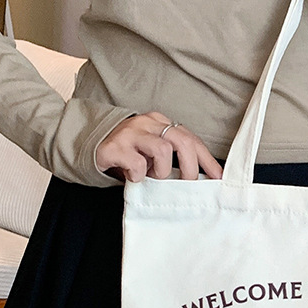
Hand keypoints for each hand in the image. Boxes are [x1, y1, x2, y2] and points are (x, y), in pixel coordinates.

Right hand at [95, 112, 222, 182]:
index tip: (218, 177)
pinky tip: (133, 177)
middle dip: (190, 168)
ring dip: (162, 171)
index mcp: (160, 122)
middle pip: (181, 141)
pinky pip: (137, 164)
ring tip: (152, 177)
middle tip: (188, 184)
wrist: (89, 146)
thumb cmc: (128, 153)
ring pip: (162, 150)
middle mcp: (147, 123)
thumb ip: (172, 157)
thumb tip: (201, 178)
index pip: (190, 138)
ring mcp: (130, 133)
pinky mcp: (114, 147)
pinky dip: (139, 176)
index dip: (206, 159)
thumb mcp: (152, 152)